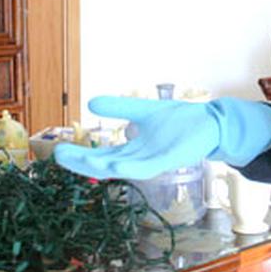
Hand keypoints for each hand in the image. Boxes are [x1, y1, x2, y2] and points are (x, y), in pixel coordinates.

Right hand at [54, 96, 270, 179]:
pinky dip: (126, 166)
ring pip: (120, 168)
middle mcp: (141, 159)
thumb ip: (120, 107)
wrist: (213, 124)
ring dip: (97, 166)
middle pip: (106, 164)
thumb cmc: (182, 122)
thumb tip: (91, 103)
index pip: (102, 155)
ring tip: (75, 161)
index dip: (81, 156)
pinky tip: (110, 162)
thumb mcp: (144, 111)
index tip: (59, 151)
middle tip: (58, 156)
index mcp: (135, 151)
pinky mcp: (168, 159)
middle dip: (82, 162)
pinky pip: (143, 167)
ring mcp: (153, 161)